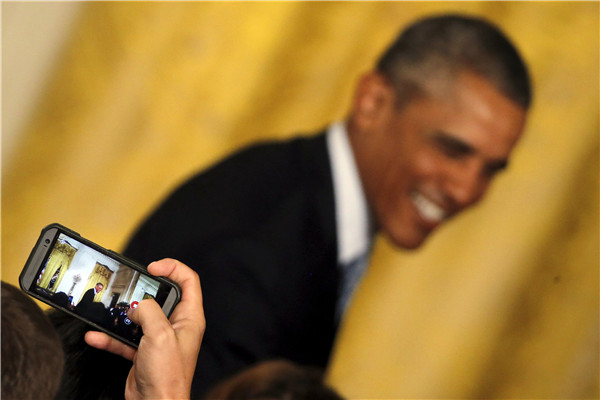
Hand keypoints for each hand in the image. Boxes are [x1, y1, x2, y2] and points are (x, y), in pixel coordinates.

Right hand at [85, 259, 204, 399]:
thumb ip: (149, 312)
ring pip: (140, 317)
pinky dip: (110, 336)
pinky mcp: (142, 351)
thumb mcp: (160, 335)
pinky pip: (124, 338)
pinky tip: (96, 336)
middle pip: (161, 296)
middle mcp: (176, 326)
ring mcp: (158, 338)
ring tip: (110, 309)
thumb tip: (139, 306)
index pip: (188, 280)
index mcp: (189, 317)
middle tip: (129, 287)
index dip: (173, 268)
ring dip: (123, 314)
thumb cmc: (168, 376)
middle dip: (143, 290)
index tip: (153, 267)